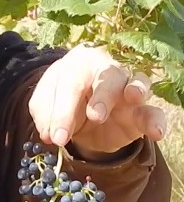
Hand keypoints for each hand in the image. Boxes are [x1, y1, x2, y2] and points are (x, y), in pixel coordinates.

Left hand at [28, 43, 165, 156]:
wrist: (77, 112)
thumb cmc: (61, 100)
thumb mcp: (44, 108)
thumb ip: (44, 117)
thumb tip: (50, 134)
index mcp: (78, 64)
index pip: (71, 85)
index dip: (63, 113)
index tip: (56, 137)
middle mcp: (106, 72)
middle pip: (108, 77)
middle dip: (102, 96)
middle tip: (95, 116)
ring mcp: (126, 90)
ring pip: (137, 83)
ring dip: (137, 90)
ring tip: (133, 98)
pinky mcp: (139, 112)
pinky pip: (154, 112)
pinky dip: (157, 120)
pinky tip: (156, 131)